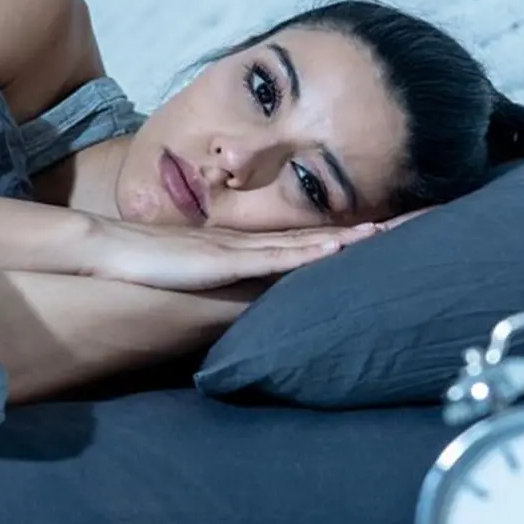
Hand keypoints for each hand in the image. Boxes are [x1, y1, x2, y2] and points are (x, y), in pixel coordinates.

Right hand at [82, 218, 377, 291]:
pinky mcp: (223, 260)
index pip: (309, 242)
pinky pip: (273, 258)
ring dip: (348, 238)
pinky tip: (337, 247)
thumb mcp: (199, 277)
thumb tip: (251, 303)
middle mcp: (252, 246)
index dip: (349, 238)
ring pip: (305, 243)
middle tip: (413, 220)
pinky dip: (307, 252)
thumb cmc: (150, 266)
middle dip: (366, 232)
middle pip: (320, 238)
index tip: (390, 232)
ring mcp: (240, 251)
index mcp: (250, 251)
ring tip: (389, 229)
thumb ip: (228, 284)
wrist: (110, 250)